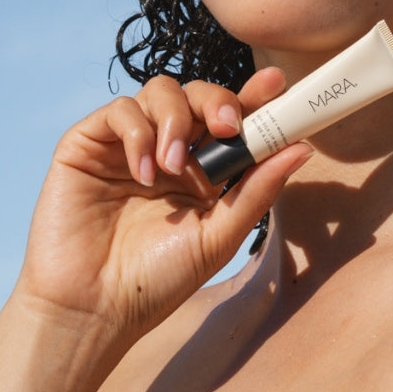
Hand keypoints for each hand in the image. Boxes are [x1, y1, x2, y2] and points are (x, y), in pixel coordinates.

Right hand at [15, 68, 311, 346]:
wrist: (95, 308)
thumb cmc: (158, 279)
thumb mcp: (219, 235)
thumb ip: (257, 190)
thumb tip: (304, 148)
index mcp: (202, 166)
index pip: (231, 118)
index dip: (254, 95)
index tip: (277, 83)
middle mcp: (168, 146)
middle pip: (198, 93)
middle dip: (218, 100)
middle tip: (228, 126)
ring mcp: (128, 142)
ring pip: (161, 90)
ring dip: (177, 120)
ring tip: (174, 167)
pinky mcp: (89, 142)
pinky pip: (120, 111)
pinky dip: (138, 133)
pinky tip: (144, 172)